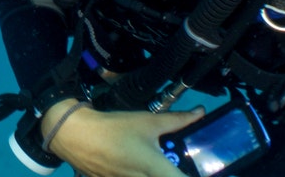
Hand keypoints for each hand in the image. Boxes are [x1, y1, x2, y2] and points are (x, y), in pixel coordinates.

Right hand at [42, 99, 204, 176]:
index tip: (210, 170)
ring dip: (160, 174)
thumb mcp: (147, 120)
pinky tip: (141, 167)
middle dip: (175, 173)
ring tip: (159, 165)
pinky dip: (143, 175)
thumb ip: (176, 120)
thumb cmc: (114, 128)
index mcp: (156, 169)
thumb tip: (199, 113)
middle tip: (182, 164)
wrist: (75, 136)